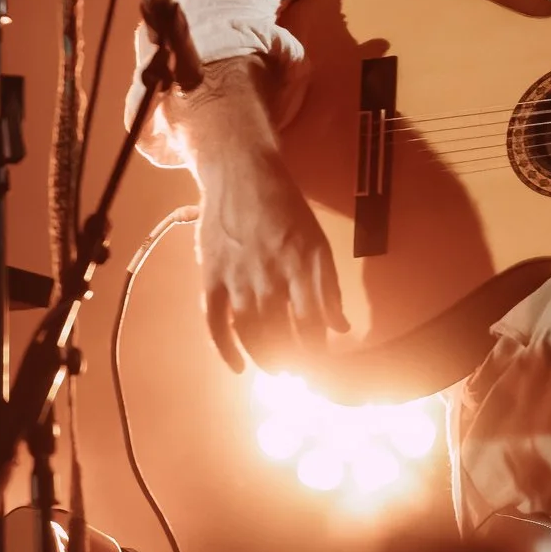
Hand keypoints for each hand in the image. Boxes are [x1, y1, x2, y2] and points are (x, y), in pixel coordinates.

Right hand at [195, 145, 346, 374]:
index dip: (317, 354)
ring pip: (251, 332)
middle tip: (299, 378)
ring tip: (276, 373)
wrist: (241, 173)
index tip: (322, 370)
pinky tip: (237, 367)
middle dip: (292, 363)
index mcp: (302, 266)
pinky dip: (224, 349)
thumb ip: (328, 287)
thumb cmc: (285, 208)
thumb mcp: (317, 242)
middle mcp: (270, 275)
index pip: (312, 324)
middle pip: (281, 334)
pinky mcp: (211, 276)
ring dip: (264, 359)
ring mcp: (237, 277)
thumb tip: (339, 328)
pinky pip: (214, 321)